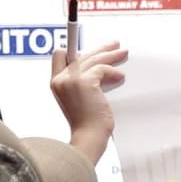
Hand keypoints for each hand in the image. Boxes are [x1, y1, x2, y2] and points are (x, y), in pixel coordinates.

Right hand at [50, 41, 128, 164]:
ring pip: (92, 58)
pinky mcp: (83, 82)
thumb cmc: (87, 123)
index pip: (60, 55)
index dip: (75, 50)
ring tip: (123, 53)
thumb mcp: (79, 99)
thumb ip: (81, 83)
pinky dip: (113, 72)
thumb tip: (97, 68)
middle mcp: (60, 79)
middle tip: (114, 45)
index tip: (90, 49)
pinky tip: (120, 77)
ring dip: (110, 55)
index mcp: (56, 83)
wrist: (88, 136)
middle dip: (99, 48)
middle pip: (80, 53)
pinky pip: (101, 68)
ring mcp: (71, 79)